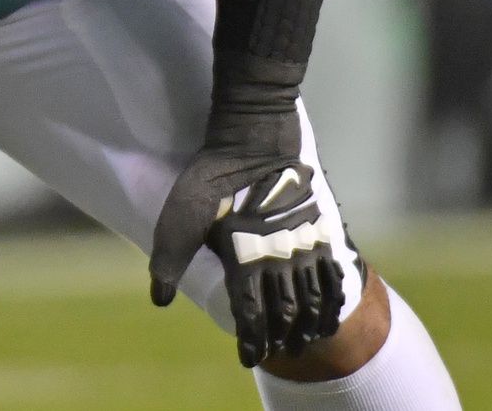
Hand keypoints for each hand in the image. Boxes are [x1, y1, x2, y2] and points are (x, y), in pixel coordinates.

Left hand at [150, 152, 343, 366]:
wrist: (253, 136)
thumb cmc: (211, 174)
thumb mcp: (181, 215)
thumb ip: (170, 260)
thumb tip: (159, 300)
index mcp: (245, 259)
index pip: (251, 314)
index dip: (252, 340)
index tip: (250, 356)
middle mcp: (279, 257)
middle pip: (285, 312)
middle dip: (281, 337)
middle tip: (278, 352)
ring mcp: (303, 244)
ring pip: (311, 298)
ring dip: (308, 324)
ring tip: (303, 340)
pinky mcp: (319, 228)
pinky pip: (332, 272)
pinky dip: (332, 298)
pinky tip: (330, 311)